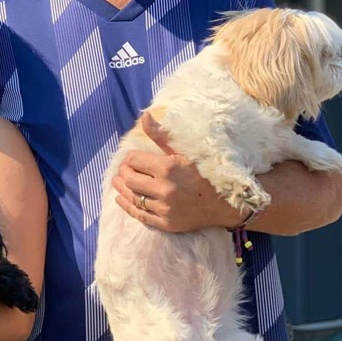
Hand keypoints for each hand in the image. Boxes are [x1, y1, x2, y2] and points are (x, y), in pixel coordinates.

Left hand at [111, 113, 244, 232]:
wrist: (224, 204)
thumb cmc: (203, 173)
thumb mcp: (183, 151)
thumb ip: (160, 136)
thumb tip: (144, 116)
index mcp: (168, 168)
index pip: (134, 161)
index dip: (130, 158)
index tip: (132, 158)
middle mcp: (164, 189)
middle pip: (130, 179)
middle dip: (124, 172)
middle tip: (124, 169)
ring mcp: (165, 208)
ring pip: (132, 197)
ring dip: (121, 188)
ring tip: (117, 181)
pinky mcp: (166, 223)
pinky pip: (139, 214)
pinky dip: (127, 205)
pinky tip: (121, 198)